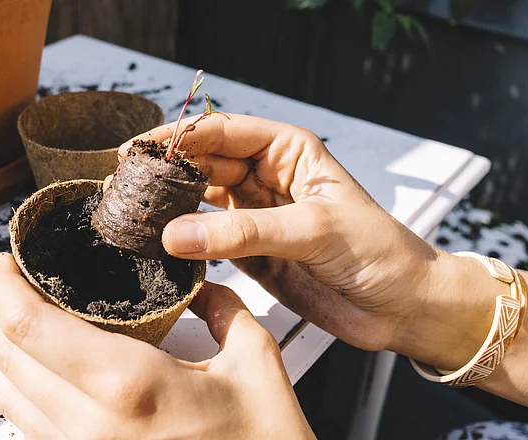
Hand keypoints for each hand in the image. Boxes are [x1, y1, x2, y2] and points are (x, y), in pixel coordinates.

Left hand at [0, 253, 315, 439]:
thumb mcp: (255, 363)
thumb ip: (222, 308)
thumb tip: (198, 282)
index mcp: (129, 385)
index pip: (31, 328)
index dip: (4, 287)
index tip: (8, 261)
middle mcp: (90, 426)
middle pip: (8, 358)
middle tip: (13, 281)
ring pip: (9, 397)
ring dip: (4, 351)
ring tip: (20, 318)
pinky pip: (31, 427)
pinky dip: (22, 389)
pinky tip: (43, 369)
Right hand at [120, 114, 496, 370]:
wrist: (402, 307)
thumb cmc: (379, 253)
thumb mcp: (314, 231)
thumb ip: (245, 232)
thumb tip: (178, 232)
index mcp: (287, 151)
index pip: (222, 132)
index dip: (180, 138)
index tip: (141, 151)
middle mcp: (266, 177)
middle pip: (203, 165)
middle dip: (166, 172)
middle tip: (125, 185)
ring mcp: (255, 216)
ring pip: (199, 202)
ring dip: (169, 207)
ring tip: (132, 213)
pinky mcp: (249, 253)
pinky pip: (206, 240)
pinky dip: (183, 242)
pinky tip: (159, 243)